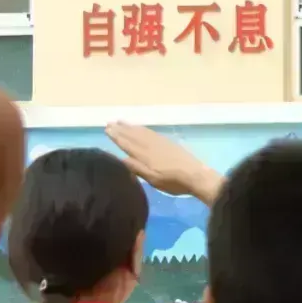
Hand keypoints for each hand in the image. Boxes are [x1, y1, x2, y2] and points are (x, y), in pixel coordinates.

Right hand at [106, 123, 221, 203]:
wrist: (194, 174)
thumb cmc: (171, 181)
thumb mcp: (151, 179)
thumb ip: (136, 167)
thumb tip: (120, 158)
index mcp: (144, 155)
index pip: (127, 143)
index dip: (117, 137)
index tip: (107, 129)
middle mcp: (150, 145)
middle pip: (132, 135)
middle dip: (120, 129)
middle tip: (109, 123)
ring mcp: (159, 141)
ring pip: (141, 131)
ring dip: (129, 126)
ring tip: (120, 121)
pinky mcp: (166, 142)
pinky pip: (149, 131)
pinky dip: (141, 128)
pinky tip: (139, 128)